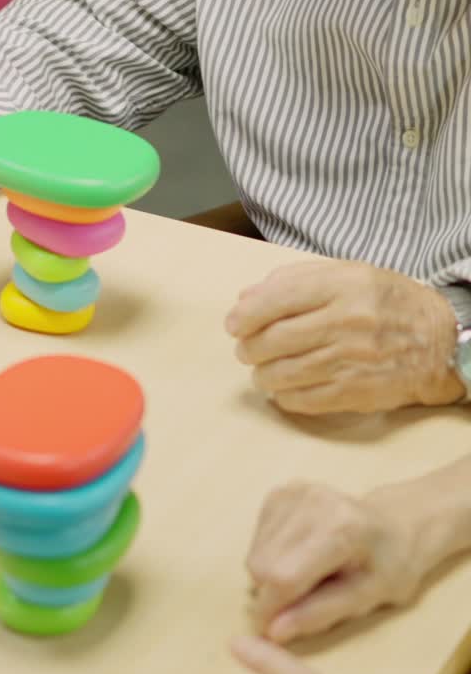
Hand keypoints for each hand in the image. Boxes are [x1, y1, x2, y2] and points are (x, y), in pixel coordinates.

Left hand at [226, 259, 462, 414]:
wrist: (439, 342)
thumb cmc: (387, 303)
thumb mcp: (349, 273)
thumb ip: (295, 279)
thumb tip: (245, 299)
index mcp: (344, 285)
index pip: (277, 298)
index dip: (246, 314)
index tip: (234, 324)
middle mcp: (347, 322)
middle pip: (274, 339)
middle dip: (248, 347)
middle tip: (246, 349)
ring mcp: (351, 360)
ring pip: (282, 373)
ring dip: (261, 374)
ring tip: (262, 369)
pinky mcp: (355, 392)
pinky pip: (302, 400)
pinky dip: (283, 396)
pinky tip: (284, 388)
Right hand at [246, 479, 426, 642]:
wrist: (396, 523)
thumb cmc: (391, 565)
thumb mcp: (368, 598)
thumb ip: (321, 613)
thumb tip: (274, 632)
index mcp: (341, 528)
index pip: (284, 576)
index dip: (271, 611)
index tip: (272, 633)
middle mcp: (312, 502)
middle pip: (262, 565)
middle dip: (272, 597)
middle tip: (300, 606)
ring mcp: (293, 492)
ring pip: (254, 554)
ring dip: (270, 578)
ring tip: (306, 579)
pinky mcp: (281, 493)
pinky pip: (257, 540)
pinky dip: (270, 558)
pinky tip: (298, 558)